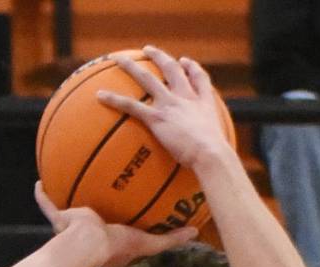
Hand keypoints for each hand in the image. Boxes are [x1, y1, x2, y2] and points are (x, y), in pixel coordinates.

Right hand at [35, 185, 196, 266]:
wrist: (86, 247)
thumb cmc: (115, 246)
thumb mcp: (147, 242)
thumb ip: (170, 239)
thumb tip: (195, 232)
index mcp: (109, 238)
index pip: (118, 222)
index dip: (122, 212)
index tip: (129, 197)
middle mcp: (90, 231)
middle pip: (94, 210)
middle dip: (96, 198)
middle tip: (102, 178)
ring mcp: (72, 225)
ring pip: (69, 205)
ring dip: (67, 193)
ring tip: (67, 171)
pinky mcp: (58, 219)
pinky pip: (47, 205)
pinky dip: (42, 196)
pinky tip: (38, 183)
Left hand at [99, 47, 233, 172]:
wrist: (210, 154)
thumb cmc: (216, 158)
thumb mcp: (220, 146)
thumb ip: (214, 147)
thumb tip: (216, 163)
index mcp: (202, 102)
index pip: (199, 79)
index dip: (191, 67)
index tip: (184, 62)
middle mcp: (185, 98)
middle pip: (172, 69)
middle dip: (159, 57)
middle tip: (147, 50)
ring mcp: (170, 105)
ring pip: (147, 78)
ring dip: (131, 66)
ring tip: (116, 59)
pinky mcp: (157, 118)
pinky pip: (131, 105)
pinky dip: (114, 99)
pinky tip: (100, 96)